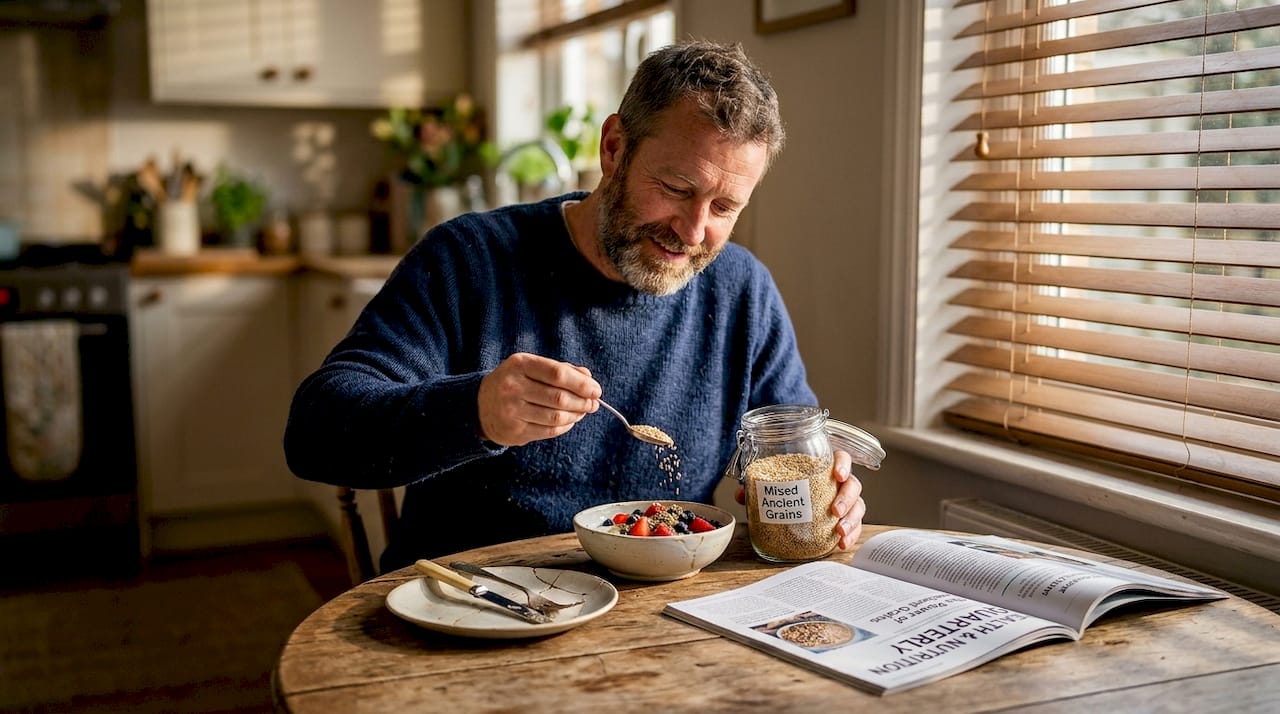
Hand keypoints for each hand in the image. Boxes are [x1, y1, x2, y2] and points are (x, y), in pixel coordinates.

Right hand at [478, 353, 601, 445]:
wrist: (480, 405)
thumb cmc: (514, 382)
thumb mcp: (531, 367)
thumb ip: (561, 369)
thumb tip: (588, 378)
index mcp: (520, 364)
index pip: (557, 374)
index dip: (581, 384)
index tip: (596, 390)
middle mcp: (513, 386)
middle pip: (559, 398)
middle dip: (583, 402)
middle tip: (593, 404)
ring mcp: (511, 410)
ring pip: (556, 417)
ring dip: (576, 416)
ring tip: (582, 412)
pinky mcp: (514, 431)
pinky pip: (549, 431)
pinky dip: (565, 426)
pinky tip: (569, 421)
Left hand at [732, 449, 866, 549]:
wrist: (792, 508)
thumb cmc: (788, 490)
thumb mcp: (773, 486)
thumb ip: (758, 488)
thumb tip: (743, 495)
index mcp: (823, 468)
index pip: (841, 458)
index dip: (843, 464)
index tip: (837, 475)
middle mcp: (838, 484)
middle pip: (853, 485)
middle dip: (846, 498)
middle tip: (834, 510)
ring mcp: (844, 502)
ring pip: (858, 506)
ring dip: (851, 520)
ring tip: (839, 532)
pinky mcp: (846, 520)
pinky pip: (856, 526)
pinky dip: (852, 535)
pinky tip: (842, 544)